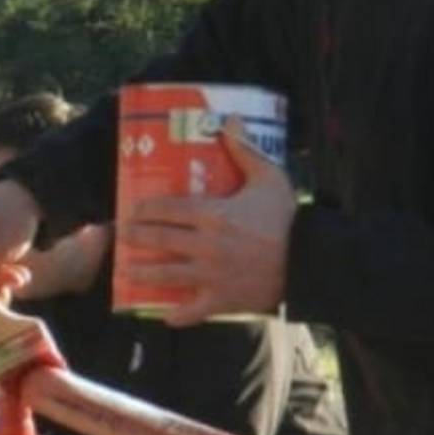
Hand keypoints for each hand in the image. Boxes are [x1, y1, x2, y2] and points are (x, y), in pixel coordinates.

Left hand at [119, 116, 294, 325]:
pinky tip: (163, 314)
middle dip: (136, 237)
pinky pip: (193, 311)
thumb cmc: (288, 218)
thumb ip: (245, 150)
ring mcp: (211, 275)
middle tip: (123, 235)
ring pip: (167, 275)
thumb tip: (229, 119)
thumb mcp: (269, 178)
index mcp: (214, 214)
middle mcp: (206, 245)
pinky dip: (177, 315)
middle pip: (160, 240)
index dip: (146, 209)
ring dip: (143, 273)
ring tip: (127, 270)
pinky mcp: (222, 299)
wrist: (310, 260)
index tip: (133, 208)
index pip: (168, 209)